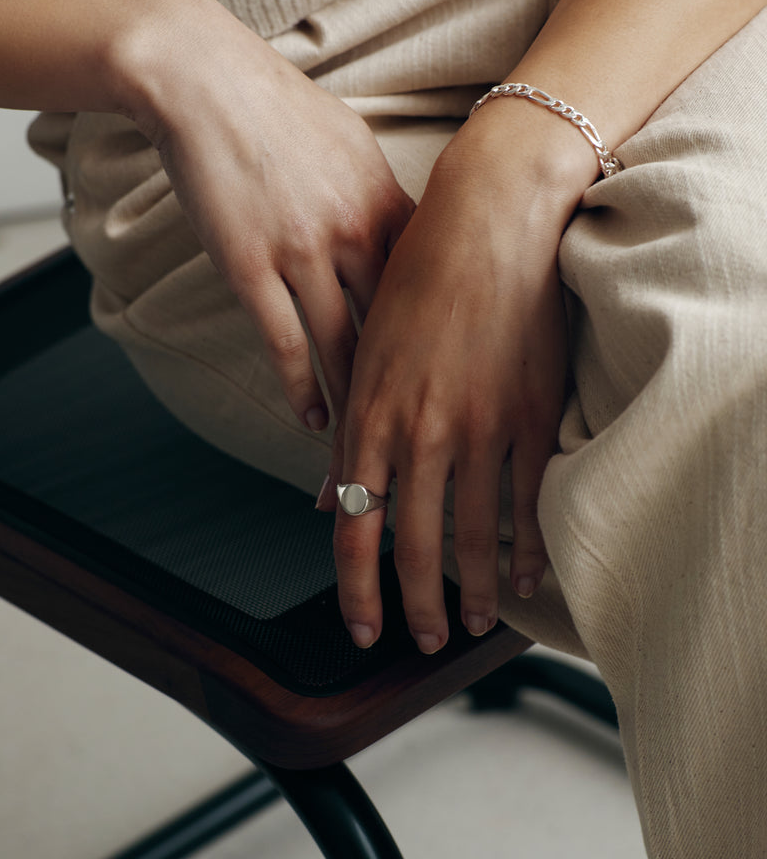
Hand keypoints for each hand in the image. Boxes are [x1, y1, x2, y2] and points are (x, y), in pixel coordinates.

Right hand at [125, 0, 413, 430]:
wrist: (205, 79)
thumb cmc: (280, 109)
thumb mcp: (353, 147)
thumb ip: (382, 200)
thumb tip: (408, 236)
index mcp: (386, 202)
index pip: (433, 288)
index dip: (449, 342)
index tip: (461, 381)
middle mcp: (355, 231)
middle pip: (397, 329)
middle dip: (414, 388)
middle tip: (431, 437)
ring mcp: (302, 251)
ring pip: (344, 346)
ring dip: (359, 403)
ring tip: (373, 447)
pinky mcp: (250, 265)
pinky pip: (285, 343)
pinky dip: (301, 388)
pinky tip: (313, 421)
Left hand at [325, 105, 590, 651]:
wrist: (487, 221)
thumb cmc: (420, 277)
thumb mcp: (367, 351)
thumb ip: (350, 432)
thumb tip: (326, 500)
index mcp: (372, 414)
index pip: (355, 528)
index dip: (356, 590)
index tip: (362, 629)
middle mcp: (422, 429)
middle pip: (413, 545)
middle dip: (416, 604)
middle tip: (425, 638)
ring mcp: (481, 425)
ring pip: (474, 534)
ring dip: (477, 590)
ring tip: (477, 622)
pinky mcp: (532, 412)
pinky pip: (530, 499)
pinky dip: (528, 547)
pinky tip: (529, 574)